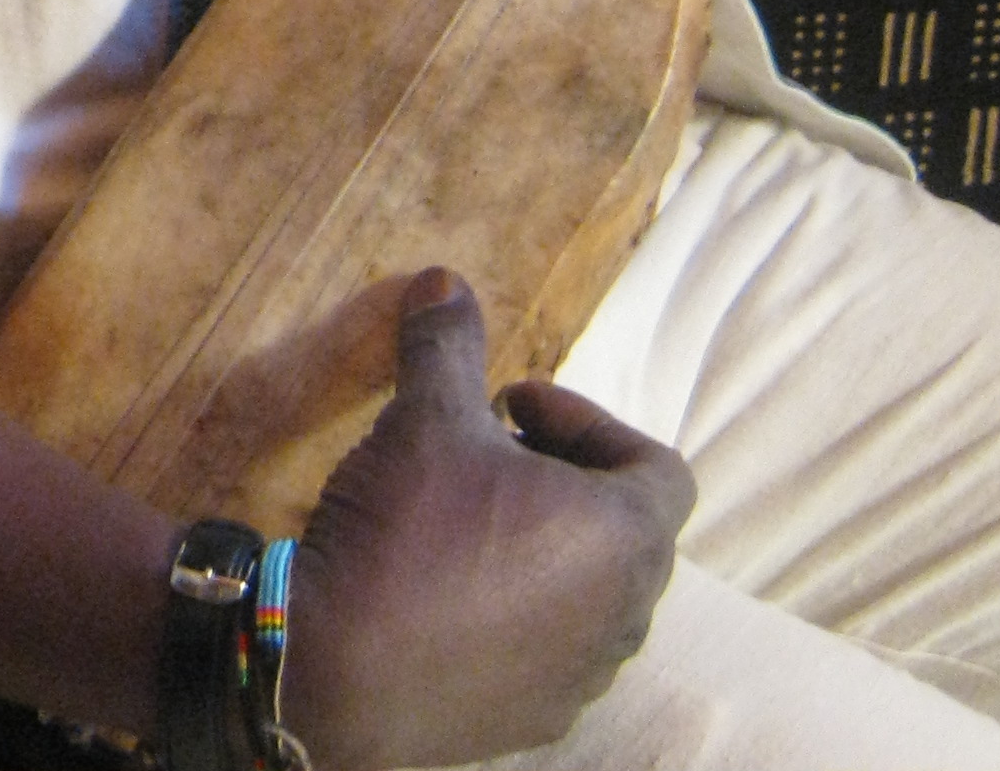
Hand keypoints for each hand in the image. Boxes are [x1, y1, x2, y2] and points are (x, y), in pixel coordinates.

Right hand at [280, 272, 691, 769]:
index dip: (587, 420)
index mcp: (624, 538)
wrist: (340, 673)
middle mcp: (625, 615)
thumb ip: (447, 346)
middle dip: (560, 480)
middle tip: (485, 452)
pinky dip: (513, 611)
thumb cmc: (409, 532)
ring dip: (541, 549)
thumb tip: (445, 280)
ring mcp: (583, 677)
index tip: (512, 405)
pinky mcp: (534, 719)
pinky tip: (439, 590)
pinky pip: (546, 650)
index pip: (658, 466)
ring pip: (587, 595)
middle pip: (624, 530)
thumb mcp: (426, 418)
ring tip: (462, 520)